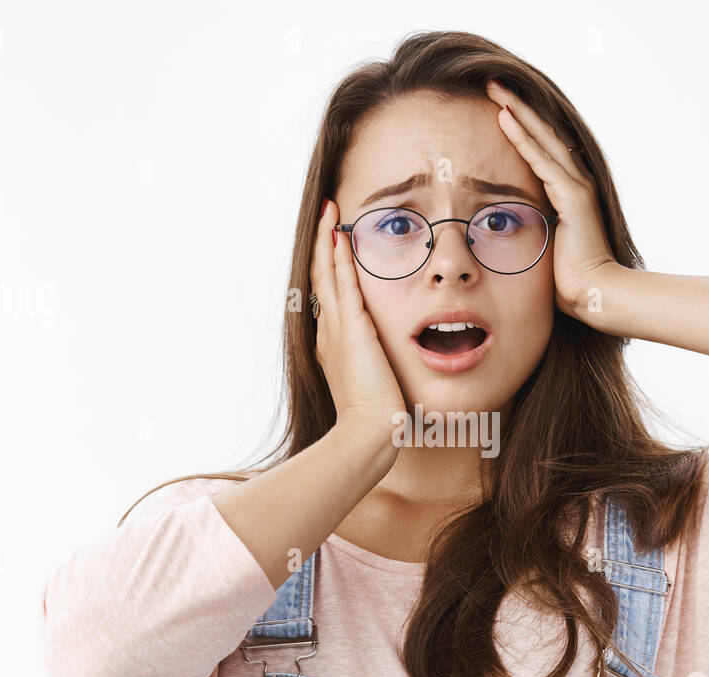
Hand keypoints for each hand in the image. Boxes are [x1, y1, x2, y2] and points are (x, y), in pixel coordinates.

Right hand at [311, 199, 407, 435]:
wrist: (368, 433)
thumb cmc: (375, 420)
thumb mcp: (374, 386)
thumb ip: (378, 370)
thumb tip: (387, 368)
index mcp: (334, 346)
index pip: (330, 298)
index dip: (328, 270)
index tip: (331, 246)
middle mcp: (329, 334)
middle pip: (321, 279)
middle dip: (323, 246)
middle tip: (324, 216)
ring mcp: (337, 330)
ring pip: (327, 275)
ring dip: (327, 241)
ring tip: (328, 212)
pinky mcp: (352, 330)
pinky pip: (344, 285)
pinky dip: (340, 259)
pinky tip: (340, 236)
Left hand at [486, 77, 621, 328]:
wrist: (593, 295)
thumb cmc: (567, 281)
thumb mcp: (544, 246)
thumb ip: (533, 228)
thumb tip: (505, 229)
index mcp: (568, 193)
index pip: (541, 149)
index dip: (519, 125)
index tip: (495, 106)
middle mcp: (575, 183)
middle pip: (542, 134)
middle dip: (516, 106)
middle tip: (492, 82)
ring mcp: (576, 188)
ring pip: (542, 139)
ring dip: (517, 111)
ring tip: (494, 88)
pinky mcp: (573, 198)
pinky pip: (542, 161)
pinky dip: (523, 138)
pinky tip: (505, 118)